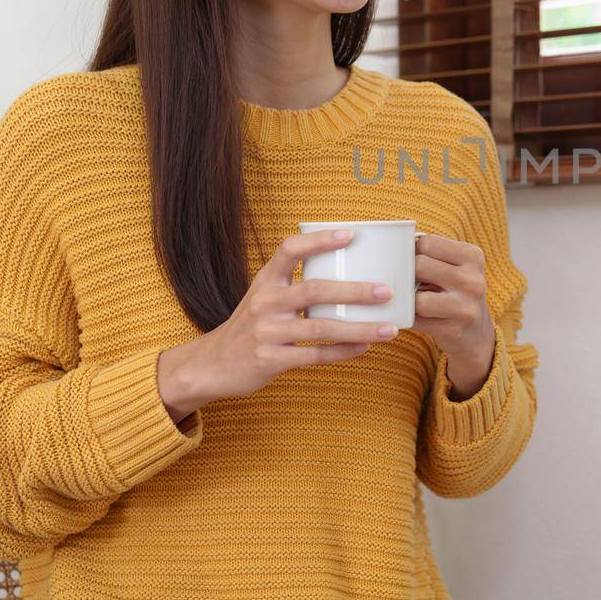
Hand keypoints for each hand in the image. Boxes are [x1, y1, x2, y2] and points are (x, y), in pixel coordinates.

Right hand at [157, 229, 397, 422]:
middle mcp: (265, 302)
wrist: (211, 365)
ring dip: (359, 328)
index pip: (290, 250)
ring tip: (389, 329)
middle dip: (355, 291)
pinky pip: (314, 355)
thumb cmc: (250, 326)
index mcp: (265, 280)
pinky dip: (342, 352)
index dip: (319, 241)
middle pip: (315, 290)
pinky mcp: (270, 360)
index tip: (350, 235)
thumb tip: (348, 278)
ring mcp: (267, 332)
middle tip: (386, 291)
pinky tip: (364, 348)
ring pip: (321, 328)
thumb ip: (293, 287)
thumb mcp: (263, 297)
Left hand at [414, 233, 495, 398]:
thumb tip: (394, 247)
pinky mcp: (454, 330)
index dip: (414, 252)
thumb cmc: (455, 291)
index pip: (428, 243)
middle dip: (408, 273)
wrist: (475, 332)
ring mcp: (465, 307)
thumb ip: (431, 253)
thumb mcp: (455, 266)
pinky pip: (415, 320)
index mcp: (473, 257)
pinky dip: (408, 317)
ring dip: (408, 299)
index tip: (413, 261)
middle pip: (420, 265)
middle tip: (409, 281)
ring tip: (411, 298)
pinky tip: (413, 315)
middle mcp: (473, 281)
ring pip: (417, 298)